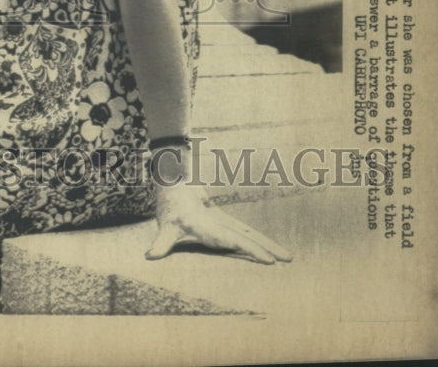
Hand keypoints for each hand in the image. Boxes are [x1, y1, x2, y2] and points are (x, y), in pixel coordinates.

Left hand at [147, 182, 292, 264]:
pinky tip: (268, 248)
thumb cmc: (171, 204)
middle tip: (288, 259)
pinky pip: (244, 232)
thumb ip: (161, 242)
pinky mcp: (223, 221)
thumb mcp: (166, 225)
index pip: (233, 240)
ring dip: (267, 243)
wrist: (175, 177)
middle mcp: (220, 223)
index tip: (268, 260)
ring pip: (249, 232)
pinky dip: (258, 240)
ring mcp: (223, 221)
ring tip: (287, 256)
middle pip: (248, 236)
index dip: (250, 249)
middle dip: (267, 248)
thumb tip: (149, 256)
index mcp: (209, 226)